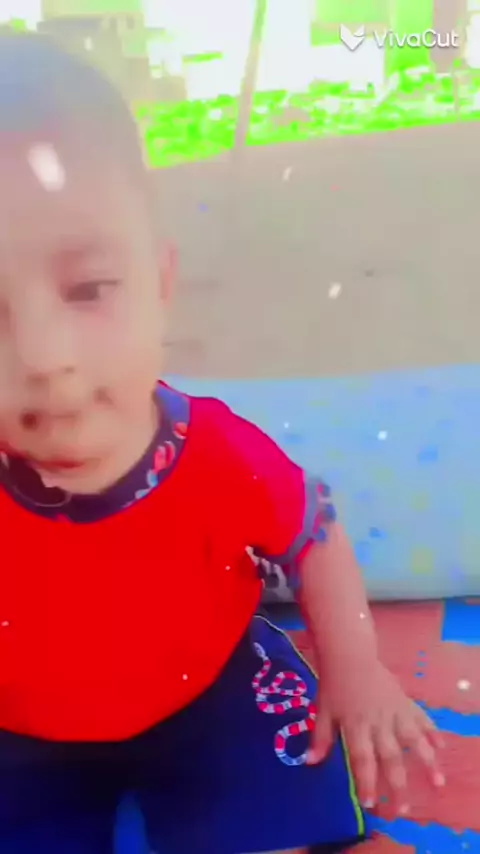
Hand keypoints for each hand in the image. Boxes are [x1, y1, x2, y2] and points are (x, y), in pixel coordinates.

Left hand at [307, 660, 444, 811]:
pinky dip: (432, 732)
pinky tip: (441, 747)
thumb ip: (321, 738)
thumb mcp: (323, 710)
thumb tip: (309, 763)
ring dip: (426, 761)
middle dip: (397, 785)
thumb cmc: (334, 684)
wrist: (349, 654)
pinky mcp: (405, 701)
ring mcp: (394, 711)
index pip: (362, 758)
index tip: (370, 803)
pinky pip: (421, 718)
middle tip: (402, 810)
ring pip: (413, 739)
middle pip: (390, 757)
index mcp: (355, 725)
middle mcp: (377, 721)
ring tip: (437, 783)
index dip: (366, 781)